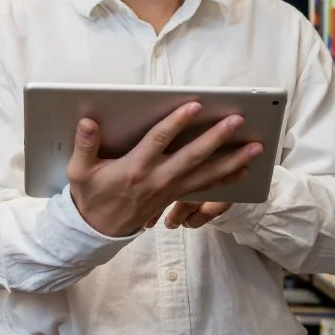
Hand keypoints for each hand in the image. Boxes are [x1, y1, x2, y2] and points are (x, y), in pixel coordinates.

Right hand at [66, 102, 259, 237]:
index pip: (159, 141)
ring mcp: (170, 190)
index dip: (177, 123)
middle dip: (216, 138)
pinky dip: (226, 178)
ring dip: (232, 160)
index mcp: (134, 168)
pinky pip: (205, 187)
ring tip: (255, 147)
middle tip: (236, 121)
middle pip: (192, 156)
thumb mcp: (79, 171)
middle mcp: (157, 179)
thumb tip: (88, 121)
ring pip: (206, 173)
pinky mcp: (175, 196)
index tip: (194, 106)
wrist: (97, 229)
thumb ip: (85, 144)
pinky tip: (243, 169)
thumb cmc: (90, 195)